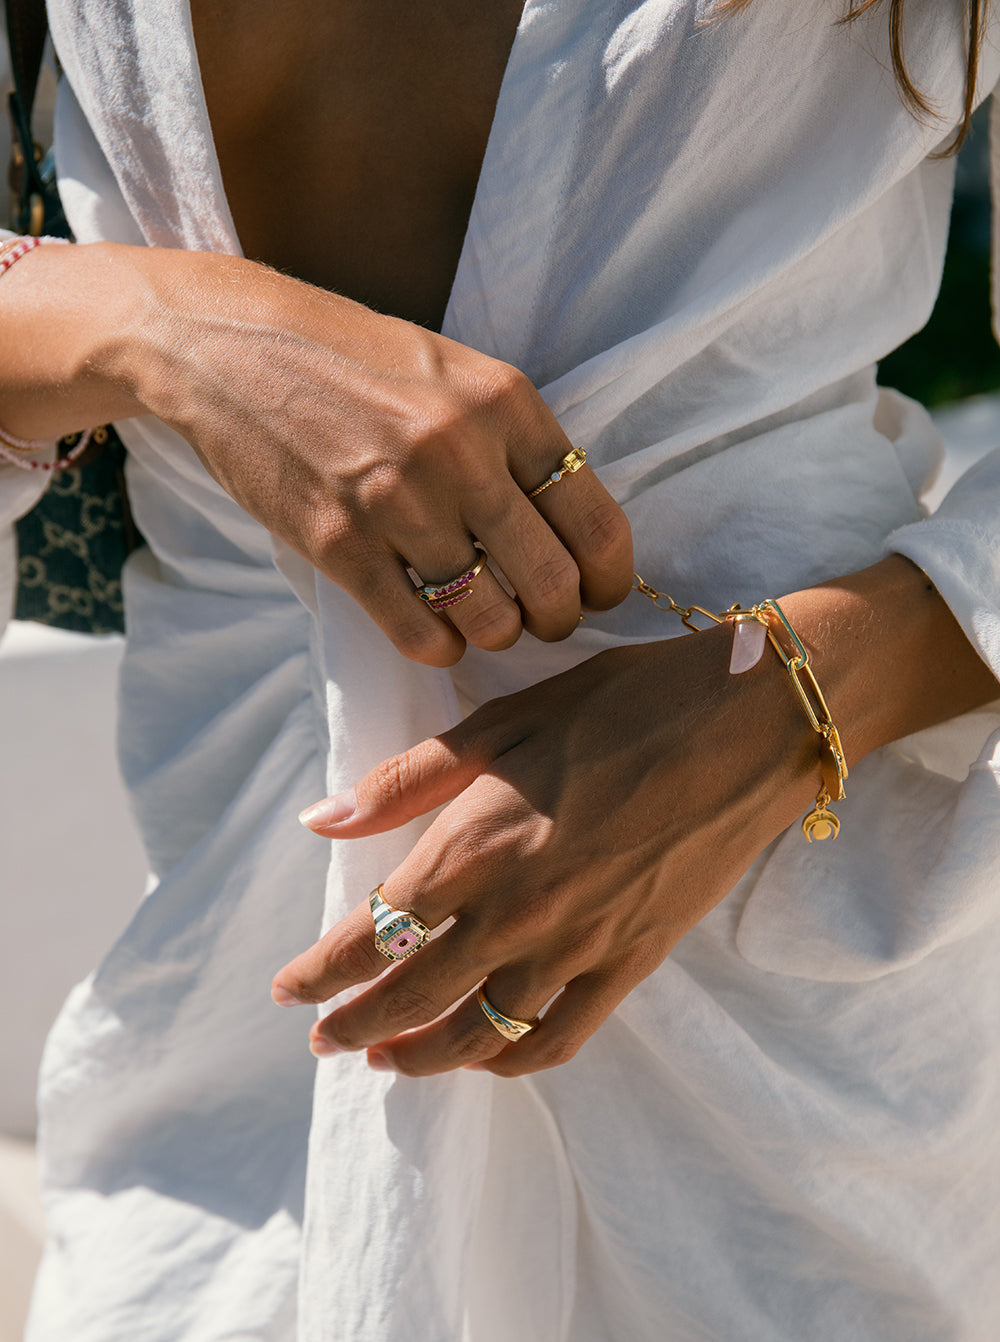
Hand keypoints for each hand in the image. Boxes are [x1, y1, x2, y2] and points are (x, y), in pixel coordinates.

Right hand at [121, 249, 632, 663]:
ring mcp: (397, 502)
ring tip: (484, 621)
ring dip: (496, 635)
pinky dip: (439, 648)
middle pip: (552, 583)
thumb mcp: (452, 372)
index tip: (599, 594)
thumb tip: (570, 527)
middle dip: (559, 619)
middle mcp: (460, 453)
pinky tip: (436, 634)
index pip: (596, 521)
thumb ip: (513, 440)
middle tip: (543, 620)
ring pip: (489, 619)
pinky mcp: (338, 544)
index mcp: (504, 403)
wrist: (228, 348)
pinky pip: (418, 632)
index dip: (610, 578)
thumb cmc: (350, 359)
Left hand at [272, 622, 820, 1076]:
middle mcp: (519, 910)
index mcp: (478, 844)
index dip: (321, 971)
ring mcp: (581, 946)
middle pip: (414, 995)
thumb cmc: (624, 704)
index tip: (288, 989)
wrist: (749, 722)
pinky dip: (511, 1062)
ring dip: (421, 1056)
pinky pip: (560, 1037)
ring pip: (480, 1035)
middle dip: (355, 1025)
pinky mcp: (634, 962)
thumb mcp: (505, 721)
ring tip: (386, 1061)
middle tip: (322, 1041)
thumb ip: (408, 779)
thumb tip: (320, 822)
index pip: (374, 932)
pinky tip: (486, 1058)